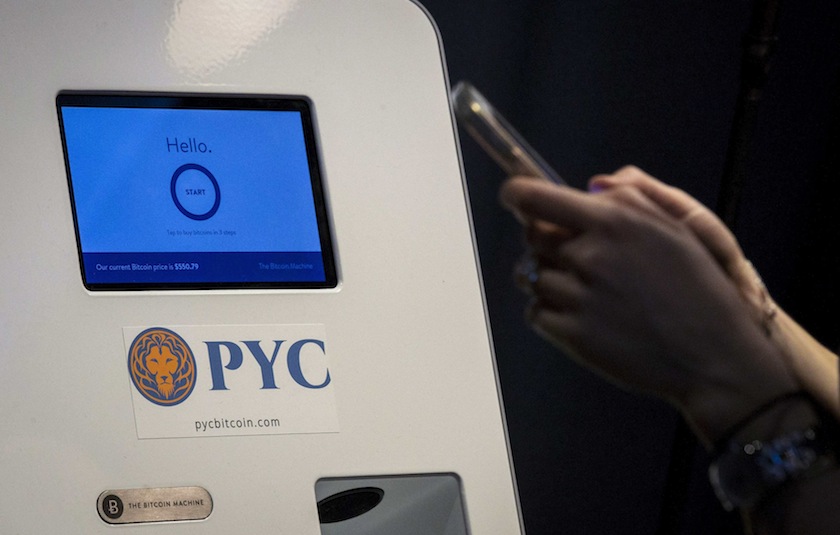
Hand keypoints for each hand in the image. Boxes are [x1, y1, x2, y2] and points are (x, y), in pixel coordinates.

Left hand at [500, 174, 797, 442]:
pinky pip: (536, 313)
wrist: (714, 356)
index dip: (517, 195)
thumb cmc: (700, 289)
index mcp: (614, 222)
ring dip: (551, 281)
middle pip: (533, 238)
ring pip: (532, 276)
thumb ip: (630, 198)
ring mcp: (579, 298)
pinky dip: (550, 313)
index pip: (535, 198)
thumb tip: (590, 186)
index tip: (514, 196)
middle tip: (579, 259)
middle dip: (547, 243)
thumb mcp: (677, 228)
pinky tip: (583, 316)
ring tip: (590, 294)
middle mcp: (591, 256)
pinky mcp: (574, 335)